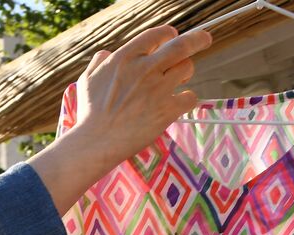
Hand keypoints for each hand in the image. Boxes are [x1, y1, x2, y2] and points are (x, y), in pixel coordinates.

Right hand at [28, 26, 211, 212]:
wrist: (96, 142)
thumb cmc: (90, 113)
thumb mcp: (87, 79)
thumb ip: (100, 61)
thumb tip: (108, 54)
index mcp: (126, 57)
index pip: (156, 35)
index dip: (167, 34)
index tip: (172, 35)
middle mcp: (145, 68)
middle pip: (182, 45)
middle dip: (198, 39)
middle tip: (205, 39)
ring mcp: (158, 89)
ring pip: (187, 68)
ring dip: (186, 71)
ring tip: (179, 79)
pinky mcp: (167, 110)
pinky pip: (190, 97)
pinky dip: (188, 99)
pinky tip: (180, 102)